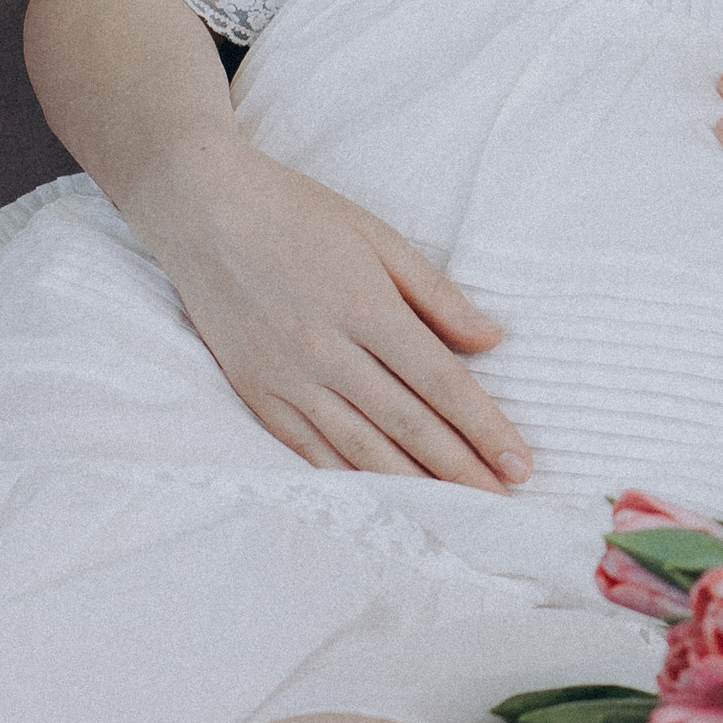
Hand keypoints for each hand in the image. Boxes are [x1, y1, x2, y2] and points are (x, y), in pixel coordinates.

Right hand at [129, 134, 528, 490]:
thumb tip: (492, 340)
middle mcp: (327, 353)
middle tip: (504, 502)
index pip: (442, 383)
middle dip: (462, 469)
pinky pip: (311, 450)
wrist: (202, 210)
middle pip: (409, 426)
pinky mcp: (257, 393)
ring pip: (361, 449)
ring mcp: (288, 379)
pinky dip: (351, 478)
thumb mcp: (379, 237)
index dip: (485, 428)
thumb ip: (436, 295)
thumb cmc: (298, 215)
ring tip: (457, 511)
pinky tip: (385, 499)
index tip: (520, 463)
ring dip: (415, 486)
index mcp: (366, 309)